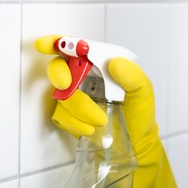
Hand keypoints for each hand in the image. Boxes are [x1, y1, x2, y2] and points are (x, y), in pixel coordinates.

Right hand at [34, 34, 157, 153]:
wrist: (135, 144)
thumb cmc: (137, 113)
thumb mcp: (143, 91)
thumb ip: (132, 76)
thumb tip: (114, 63)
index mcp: (98, 64)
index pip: (76, 48)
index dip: (57, 43)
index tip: (45, 45)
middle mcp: (83, 77)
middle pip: (59, 68)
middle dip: (59, 74)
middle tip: (66, 84)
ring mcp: (74, 96)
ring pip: (61, 95)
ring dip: (78, 108)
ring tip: (100, 120)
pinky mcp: (69, 116)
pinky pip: (60, 115)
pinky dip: (74, 122)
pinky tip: (90, 129)